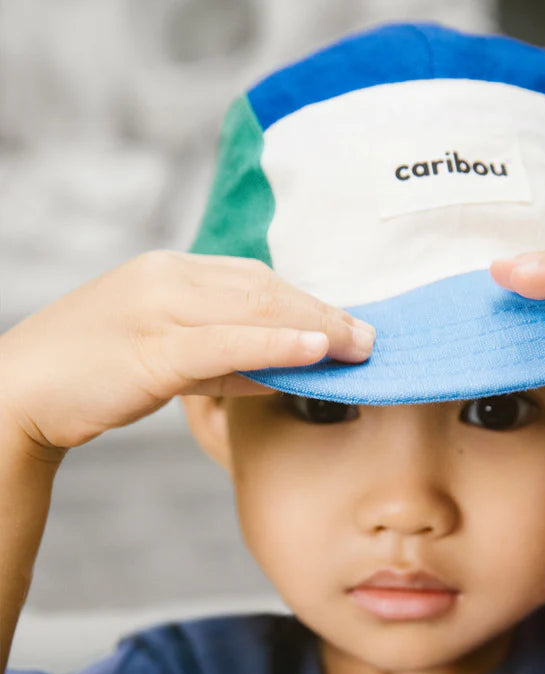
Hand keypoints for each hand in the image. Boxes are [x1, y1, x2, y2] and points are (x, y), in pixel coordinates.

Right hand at [0, 251, 374, 456]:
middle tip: (370, 335)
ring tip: (360, 344)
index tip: (345, 322)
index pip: (254, 278)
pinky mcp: (151, 347)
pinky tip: (318, 351)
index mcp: (169, 272)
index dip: (306, 301)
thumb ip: (226, 360)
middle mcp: (166, 278)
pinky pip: (226, 342)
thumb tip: (289, 368)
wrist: (19, 392)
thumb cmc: (95, 376)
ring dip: (315, 326)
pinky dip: (277, 345)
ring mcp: (156, 308)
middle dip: (323, 311)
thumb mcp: (169, 358)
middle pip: (263, 288)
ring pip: (252, 309)